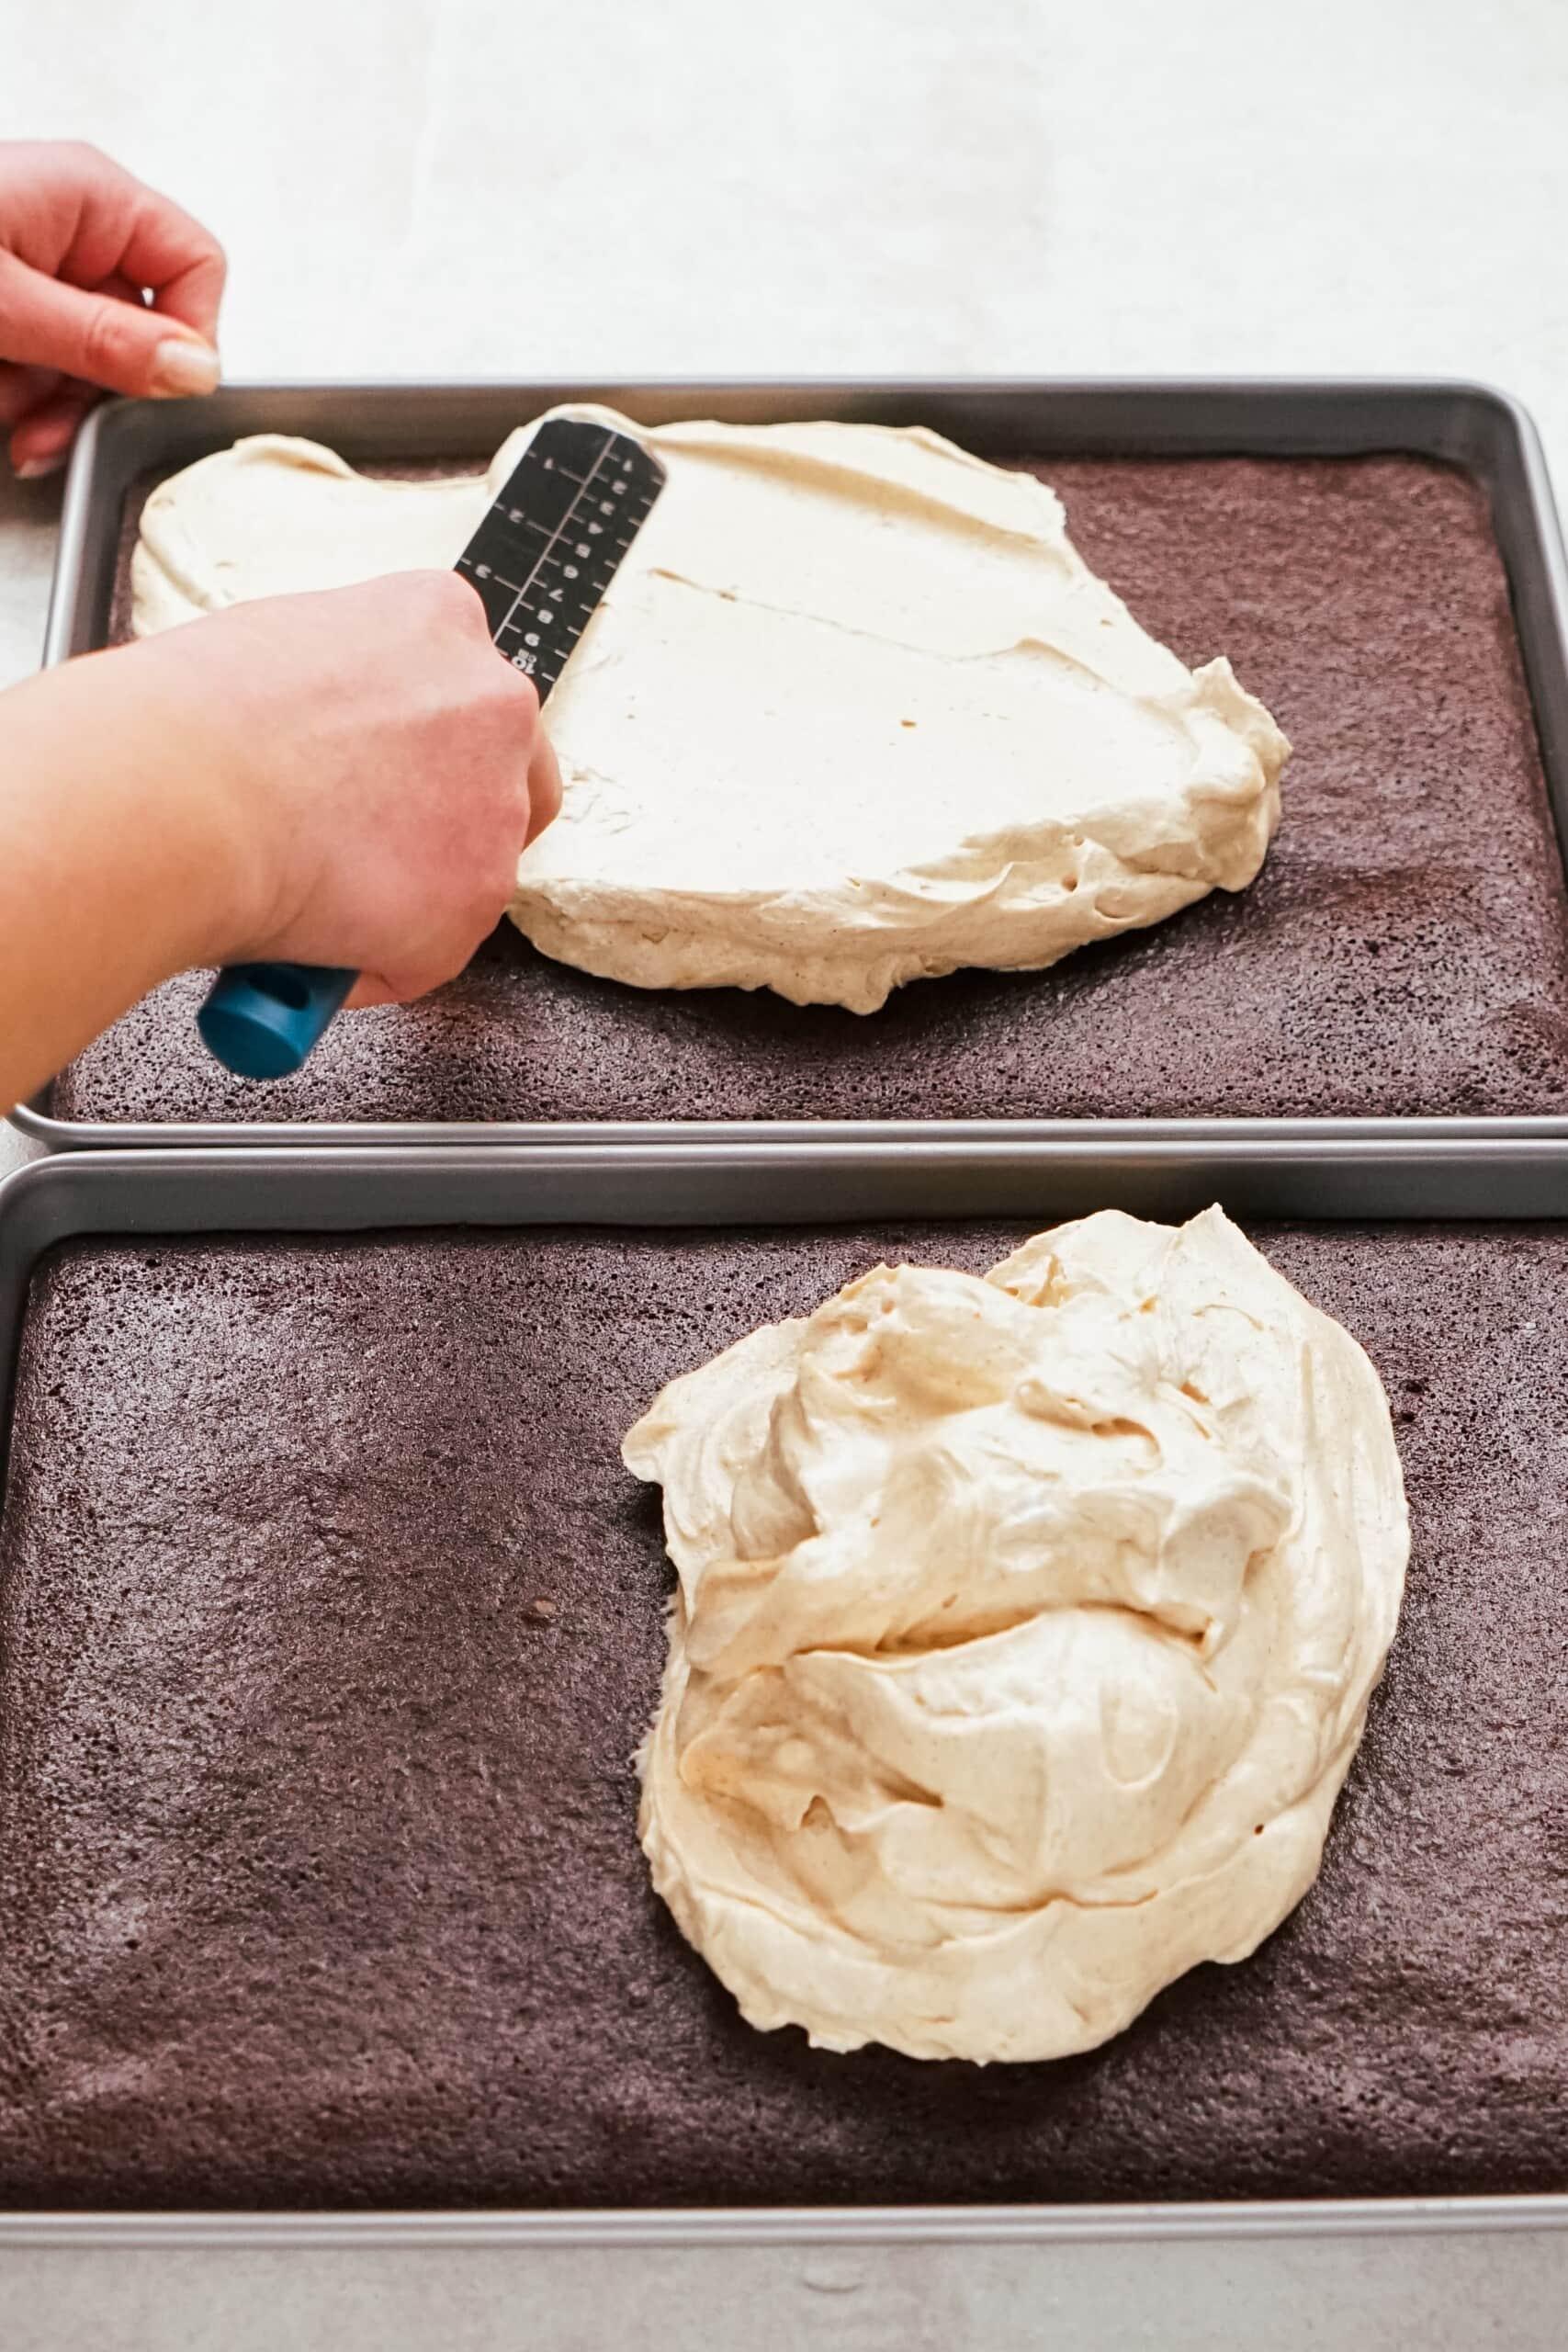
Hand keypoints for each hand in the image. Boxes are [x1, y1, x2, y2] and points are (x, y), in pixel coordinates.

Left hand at [0, 140, 224, 478]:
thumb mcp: (5, 301)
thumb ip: (101, 338)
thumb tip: (195, 370)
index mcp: (91, 197)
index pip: (197, 267)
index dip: (187, 339)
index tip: (148, 392)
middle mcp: (75, 231)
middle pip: (142, 335)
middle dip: (95, 393)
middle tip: (44, 426)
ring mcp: (41, 270)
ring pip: (91, 367)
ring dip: (50, 408)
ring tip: (3, 412)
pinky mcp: (12, 307)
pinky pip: (45, 370)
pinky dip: (21, 401)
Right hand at [131, 570, 561, 1003]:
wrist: (175, 791)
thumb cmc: (185, 722)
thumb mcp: (275, 648)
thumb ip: (338, 689)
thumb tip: (324, 746)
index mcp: (440, 618)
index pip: (470, 693)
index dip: (429, 752)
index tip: (394, 785)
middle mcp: (492, 700)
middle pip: (512, 776)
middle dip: (455, 824)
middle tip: (383, 856)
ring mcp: (494, 800)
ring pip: (474, 869)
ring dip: (410, 897)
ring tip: (316, 904)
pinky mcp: (478, 893)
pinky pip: (434, 949)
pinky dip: (380, 962)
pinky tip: (311, 944)